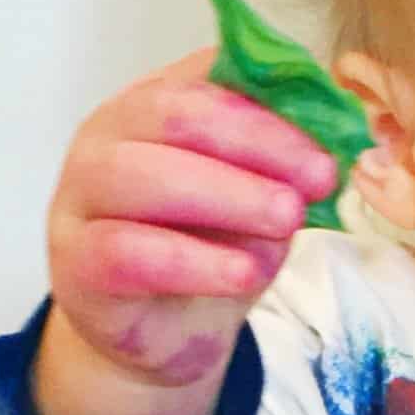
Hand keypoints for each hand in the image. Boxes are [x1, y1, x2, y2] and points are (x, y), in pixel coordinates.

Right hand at [46, 47, 337, 387]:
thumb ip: (280, 161)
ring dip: (229, 195)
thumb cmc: (209, 249)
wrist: (164, 335)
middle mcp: (105, 138)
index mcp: (150, 105)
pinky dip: (193, 261)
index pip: (207, 80)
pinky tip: (244, 272)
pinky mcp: (75, 263)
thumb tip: (338, 128)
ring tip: (288, 220)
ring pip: (143, 177)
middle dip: (258, 142)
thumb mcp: (256, 197)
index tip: (330, 142)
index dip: (273, 106)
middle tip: (319, 178)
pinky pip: (126, 252)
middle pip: (174, 115)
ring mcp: (80, 198)